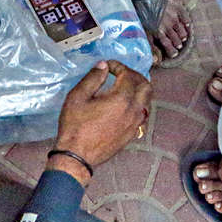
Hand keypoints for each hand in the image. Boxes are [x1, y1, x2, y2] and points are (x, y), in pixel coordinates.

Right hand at [49, 61, 151, 184]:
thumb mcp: (78, 96)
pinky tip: (124, 104)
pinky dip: (137, 104)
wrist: (77, 156)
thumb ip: (93, 78)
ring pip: (146, 101)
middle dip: (134, 75)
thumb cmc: (75, 125)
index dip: (118, 66)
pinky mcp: (132, 134)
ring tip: (123, 87)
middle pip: (145, 86)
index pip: (128, 74)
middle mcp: (133, 110)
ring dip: (138, 90)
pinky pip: (142, 114)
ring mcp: (135, 124)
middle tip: (119, 73)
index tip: (107, 66)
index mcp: (121, 98)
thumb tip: (103, 65)